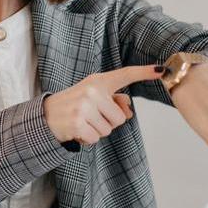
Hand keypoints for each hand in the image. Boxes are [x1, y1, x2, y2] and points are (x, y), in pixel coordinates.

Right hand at [44, 65, 164, 145]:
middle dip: (107, 122)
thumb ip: (114, 100)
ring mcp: (85, 107)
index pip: (125, 75)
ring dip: (97, 130)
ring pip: (108, 130)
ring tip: (82, 122)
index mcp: (98, 81)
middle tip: (90, 116)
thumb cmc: (74, 105)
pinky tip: (77, 130)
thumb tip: (128, 111)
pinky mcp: (78, 123)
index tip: (161, 69)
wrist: (46, 115)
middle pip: (120, 118)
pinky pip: (96, 138)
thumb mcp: (93, 96)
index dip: (143, 72)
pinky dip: (88, 138)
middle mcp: (92, 91)